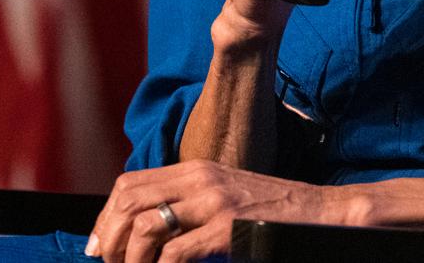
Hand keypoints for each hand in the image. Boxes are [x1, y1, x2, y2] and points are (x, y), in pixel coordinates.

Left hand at [88, 160, 342, 261]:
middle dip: (109, 238)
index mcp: (197, 169)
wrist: (324, 212)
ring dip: (130, 260)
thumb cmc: (275, 212)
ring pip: (145, 226)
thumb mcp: (227, 196)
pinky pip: (176, 253)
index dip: (106, 216)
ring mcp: (214, 202)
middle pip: (129, 200)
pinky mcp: (228, 228)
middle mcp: (200, 179)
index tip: (99, 247)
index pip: (131, 183)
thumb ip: (192, 204)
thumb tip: (152, 233)